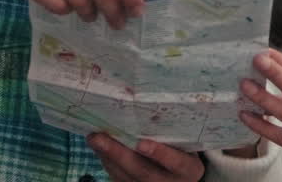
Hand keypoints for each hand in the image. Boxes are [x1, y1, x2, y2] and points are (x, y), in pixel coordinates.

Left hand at [88, 134, 203, 181]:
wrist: (182, 177)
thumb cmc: (185, 152)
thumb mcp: (188, 143)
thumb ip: (174, 132)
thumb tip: (147, 107)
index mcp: (187, 169)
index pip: (176, 162)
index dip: (159, 153)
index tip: (142, 144)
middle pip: (142, 171)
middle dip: (119, 154)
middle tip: (99, 138)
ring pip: (126, 176)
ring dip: (107, 156)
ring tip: (93, 138)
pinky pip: (118, 177)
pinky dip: (107, 161)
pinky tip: (99, 147)